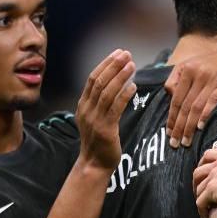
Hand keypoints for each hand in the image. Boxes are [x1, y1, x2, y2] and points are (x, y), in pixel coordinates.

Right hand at [77, 49, 136, 170]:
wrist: (94, 164)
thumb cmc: (99, 141)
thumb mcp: (95, 117)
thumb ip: (101, 102)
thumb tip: (116, 82)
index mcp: (83, 105)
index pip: (93, 78)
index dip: (106, 64)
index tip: (118, 53)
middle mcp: (86, 109)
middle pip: (99, 81)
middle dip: (113, 65)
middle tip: (126, 54)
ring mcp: (94, 119)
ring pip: (107, 92)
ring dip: (120, 76)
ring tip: (132, 65)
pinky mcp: (105, 129)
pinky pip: (115, 108)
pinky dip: (124, 95)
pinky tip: (133, 86)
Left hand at [165, 47, 216, 147]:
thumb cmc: (212, 64)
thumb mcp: (192, 64)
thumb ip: (177, 78)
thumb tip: (169, 94)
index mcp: (188, 69)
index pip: (176, 99)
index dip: (172, 118)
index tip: (169, 134)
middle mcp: (200, 73)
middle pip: (185, 106)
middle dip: (179, 127)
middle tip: (176, 144)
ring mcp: (214, 78)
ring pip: (197, 106)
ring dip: (190, 126)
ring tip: (187, 141)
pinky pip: (214, 101)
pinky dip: (206, 114)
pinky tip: (200, 127)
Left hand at [193, 147, 216, 217]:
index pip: (209, 155)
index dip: (203, 163)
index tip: (203, 170)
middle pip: (198, 172)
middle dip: (197, 183)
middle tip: (200, 191)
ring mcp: (213, 178)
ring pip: (198, 189)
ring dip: (199, 198)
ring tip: (204, 207)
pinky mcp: (211, 191)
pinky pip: (200, 203)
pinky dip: (201, 210)